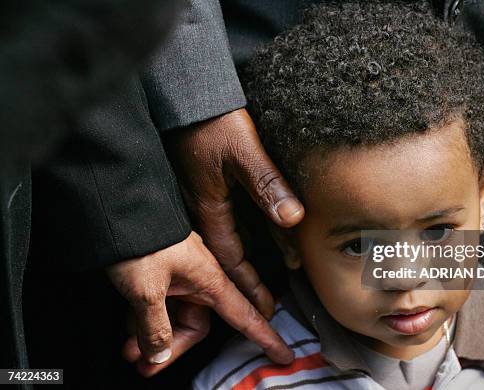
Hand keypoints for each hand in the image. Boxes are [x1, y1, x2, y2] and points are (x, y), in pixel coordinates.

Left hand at [107, 232, 293, 376]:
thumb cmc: (139, 241)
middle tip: (146, 366)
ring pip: (175, 318)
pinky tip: (128, 331)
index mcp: (209, 280)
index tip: (284, 356)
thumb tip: (160, 355)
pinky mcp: (161, 273)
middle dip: (172, 348)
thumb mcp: (145, 290)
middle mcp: (199, 279)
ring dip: (153, 337)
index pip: (245, 315)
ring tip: (130, 352)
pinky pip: (161, 305)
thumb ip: (155, 328)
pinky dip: (146, 321)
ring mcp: (179, 276)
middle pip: (197, 325)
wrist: (116, 207)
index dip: (266, 337)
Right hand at [165, 108, 304, 318]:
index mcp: (208, 208)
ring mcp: (206, 197)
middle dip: (250, 280)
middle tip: (270, 303)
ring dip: (254, 256)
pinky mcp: (211, 183)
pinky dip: (252, 230)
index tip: (264, 310)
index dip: (248, 286)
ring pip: (233, 237)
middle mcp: (205, 208)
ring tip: (278, 269)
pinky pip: (233, 217)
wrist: (188, 95)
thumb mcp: (242, 152)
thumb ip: (268, 185)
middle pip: (230, 255)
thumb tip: (293, 219)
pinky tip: (269, 231)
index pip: (231, 259)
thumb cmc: (212, 122)